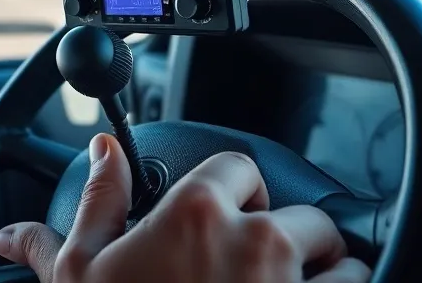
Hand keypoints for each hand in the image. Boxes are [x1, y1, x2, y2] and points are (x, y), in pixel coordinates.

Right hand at [0, 134, 371, 282]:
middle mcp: (254, 241)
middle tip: (253, 268)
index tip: (224, 215)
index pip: (238, 166)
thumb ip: (99, 199)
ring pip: (340, 258)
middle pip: (299, 213)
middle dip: (284, 235)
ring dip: (323, 271)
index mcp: (195, 212)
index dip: (231, 190)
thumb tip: (104, 150)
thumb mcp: (82, 267)